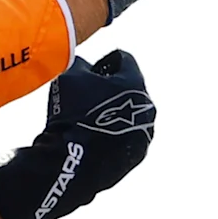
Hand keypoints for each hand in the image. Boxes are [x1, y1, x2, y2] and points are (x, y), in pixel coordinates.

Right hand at [0, 50, 155, 218]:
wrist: (72, 159)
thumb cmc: (71, 113)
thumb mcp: (70, 76)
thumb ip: (80, 62)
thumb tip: (83, 63)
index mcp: (136, 82)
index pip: (123, 59)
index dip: (103, 61)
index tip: (89, 70)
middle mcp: (148, 107)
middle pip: (129, 87)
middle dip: (110, 86)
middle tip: (87, 93)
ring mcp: (145, 133)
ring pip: (130, 113)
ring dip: (113, 111)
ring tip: (89, 117)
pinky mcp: (137, 154)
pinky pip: (127, 135)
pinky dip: (114, 132)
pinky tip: (93, 136)